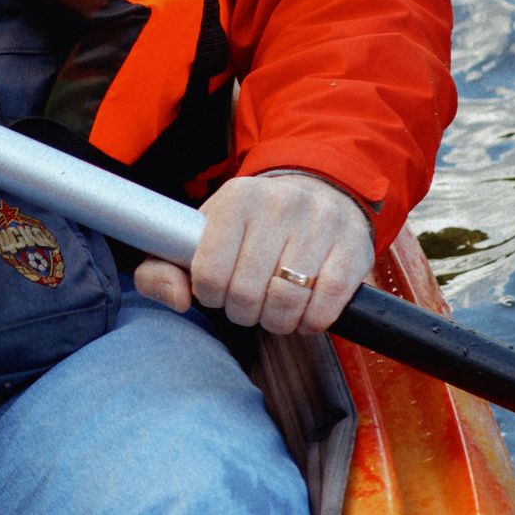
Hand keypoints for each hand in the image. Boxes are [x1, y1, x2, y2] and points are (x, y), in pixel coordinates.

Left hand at [134, 167, 372, 336]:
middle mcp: (279, 205)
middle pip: (246, 294)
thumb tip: (178, 300)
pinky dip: (311, 322)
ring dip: (277, 321)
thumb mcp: (199, 237)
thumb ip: (161, 270)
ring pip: (286, 303)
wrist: (318, 193)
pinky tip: (305, 312)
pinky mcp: (353, 247)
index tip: (220, 289)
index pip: (208, 273)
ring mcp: (320, 224)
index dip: (211, 295)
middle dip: (244, 312)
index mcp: (235, 199)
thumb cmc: (249, 227)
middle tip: (250, 303)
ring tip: (275, 309)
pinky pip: (326, 305)